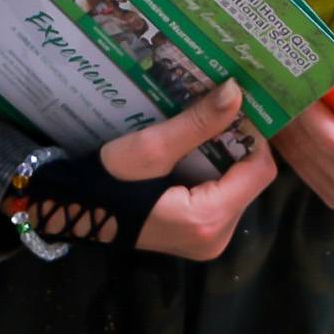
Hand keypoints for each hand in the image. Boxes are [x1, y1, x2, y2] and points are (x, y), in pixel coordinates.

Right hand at [101, 82, 277, 262]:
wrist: (74, 211)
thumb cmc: (109, 182)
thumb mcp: (151, 148)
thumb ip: (198, 123)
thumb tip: (236, 92)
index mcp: (209, 220)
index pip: (259, 172)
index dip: (254, 136)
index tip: (238, 107)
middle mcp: (217, 237)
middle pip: (251, 181)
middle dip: (239, 145)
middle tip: (222, 110)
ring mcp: (208, 241)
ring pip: (238, 188)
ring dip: (226, 157)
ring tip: (208, 126)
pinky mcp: (198, 237)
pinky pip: (221, 199)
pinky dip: (214, 172)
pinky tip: (197, 149)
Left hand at [272, 81, 333, 215]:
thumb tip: (315, 83)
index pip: (330, 138)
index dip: (307, 110)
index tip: (293, 83)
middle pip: (312, 151)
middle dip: (293, 116)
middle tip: (278, 86)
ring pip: (303, 163)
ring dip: (289, 132)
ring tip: (279, 101)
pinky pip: (308, 172)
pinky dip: (297, 148)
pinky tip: (291, 125)